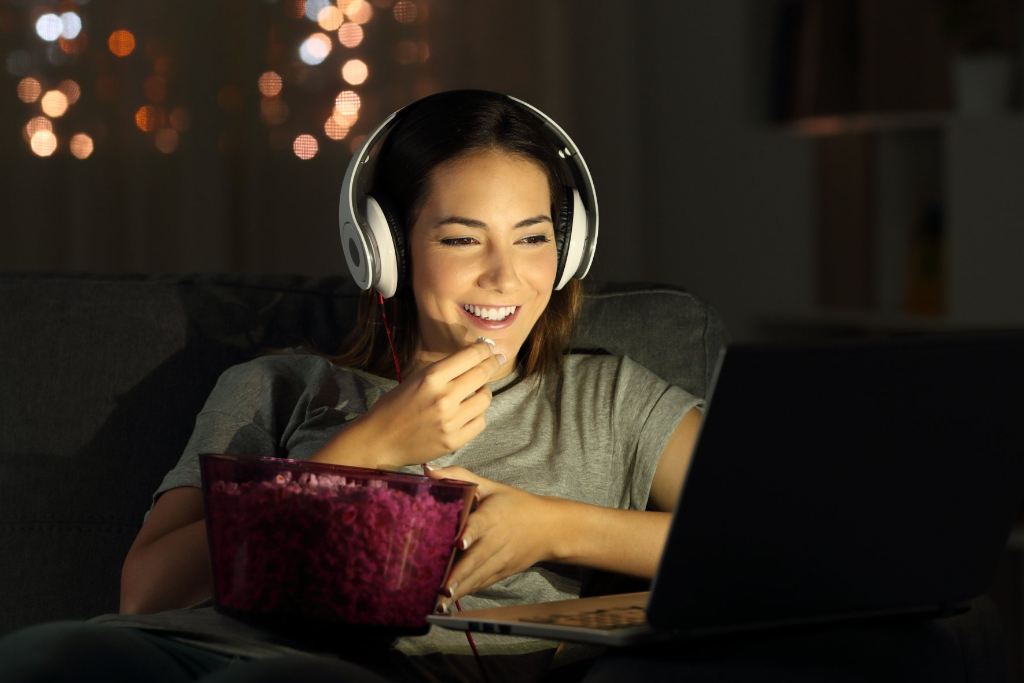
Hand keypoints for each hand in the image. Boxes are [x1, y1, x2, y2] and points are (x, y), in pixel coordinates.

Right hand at [355, 341, 504, 467]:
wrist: (380, 440)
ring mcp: (451, 421)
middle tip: (496, 360)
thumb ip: (444, 371)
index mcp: (431, 377)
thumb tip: (472, 358)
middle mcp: (444, 398)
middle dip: (492, 363)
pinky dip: (477, 414)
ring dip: (484, 391)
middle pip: (482, 374)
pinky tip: (469, 411)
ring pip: (485, 399)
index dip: (484, 349)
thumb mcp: (415, 379)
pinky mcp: (454, 441)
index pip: (470, 356)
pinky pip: (480, 422)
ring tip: (477, 390)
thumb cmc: (395, 406)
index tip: (489, 348)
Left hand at [422, 464, 555, 608]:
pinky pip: (484, 582)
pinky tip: (451, 600)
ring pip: (479, 575)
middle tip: (441, 587)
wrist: (549, 528)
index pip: (481, 524)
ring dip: (460, 588)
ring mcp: (502, 558)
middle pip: (477, 558)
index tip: (460, 542)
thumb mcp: (490, 486)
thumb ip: (458, 476)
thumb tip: (427, 470)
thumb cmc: (515, 504)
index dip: (471, 533)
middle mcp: (498, 539)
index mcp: (494, 515)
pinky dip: (468, 591)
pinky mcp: (503, 571)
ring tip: (440, 602)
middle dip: (459, 574)